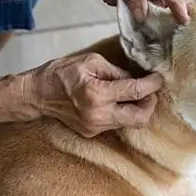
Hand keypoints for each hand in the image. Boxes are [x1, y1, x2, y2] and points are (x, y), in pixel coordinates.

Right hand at [29, 53, 162, 136]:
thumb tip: (138, 78)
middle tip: (150, 91)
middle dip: (150, 104)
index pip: (136, 92)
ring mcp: (95, 127)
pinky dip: (121, 112)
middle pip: (140, 118)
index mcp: (98, 94)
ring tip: (133, 93)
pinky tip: (117, 101)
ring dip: (136, 108)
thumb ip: (117, 71)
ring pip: (129, 123)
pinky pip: (115, 123)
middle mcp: (98, 115)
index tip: (159, 78)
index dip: (152, 85)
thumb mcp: (92, 62)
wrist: (37, 94)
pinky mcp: (92, 132)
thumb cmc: (62, 73)